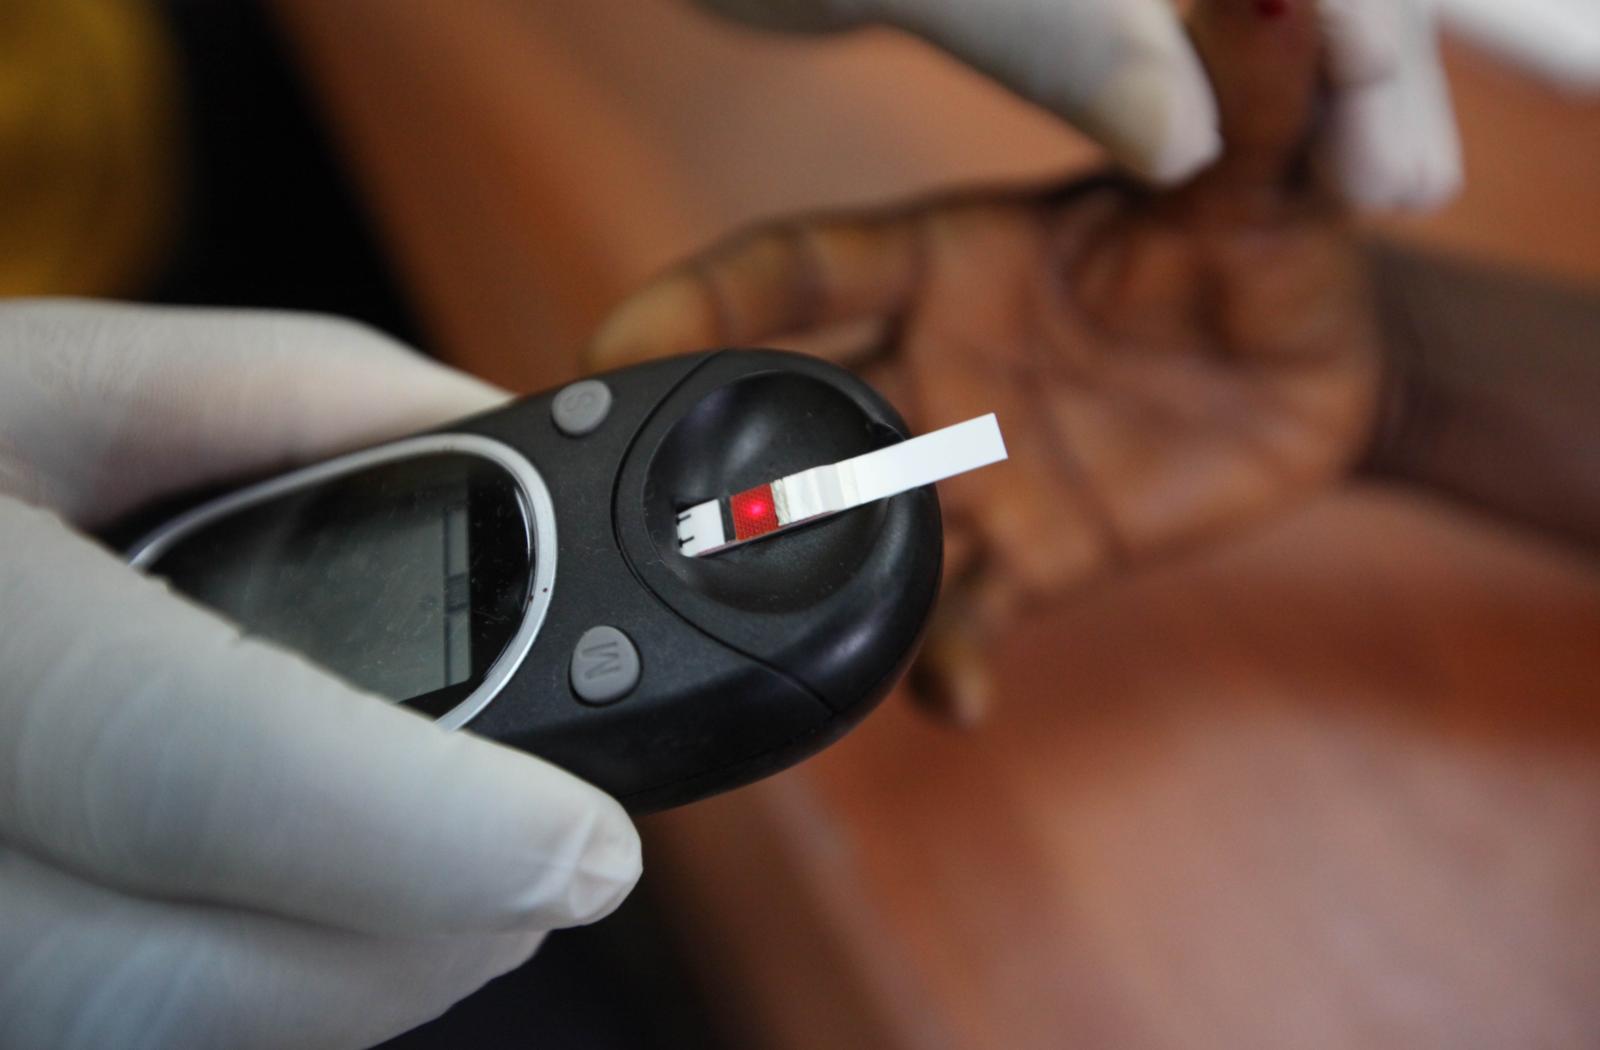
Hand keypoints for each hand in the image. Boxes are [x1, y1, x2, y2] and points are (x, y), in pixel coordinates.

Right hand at [0, 302, 640, 1049]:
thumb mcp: (63, 377)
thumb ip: (299, 399)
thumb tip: (504, 452)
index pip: (194, 767)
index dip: (423, 832)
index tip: (588, 845)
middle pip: (174, 982)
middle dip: (418, 949)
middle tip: (551, 872)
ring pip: (141, 1043)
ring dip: (343, 985)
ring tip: (450, 886)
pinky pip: (98, 1045)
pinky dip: (250, 995)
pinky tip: (304, 910)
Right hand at [591, 0, 1386, 720]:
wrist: (1322, 371)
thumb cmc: (1264, 243)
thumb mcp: (1257, 171)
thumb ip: (1247, 99)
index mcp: (944, 260)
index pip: (794, 273)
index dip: (701, 304)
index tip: (613, 344)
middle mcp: (931, 369)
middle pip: (788, 416)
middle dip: (709, 463)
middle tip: (637, 517)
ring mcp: (972, 472)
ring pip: (854, 535)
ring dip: (805, 584)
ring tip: (762, 637)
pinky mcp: (1027, 557)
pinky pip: (964, 618)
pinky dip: (944, 662)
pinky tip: (951, 701)